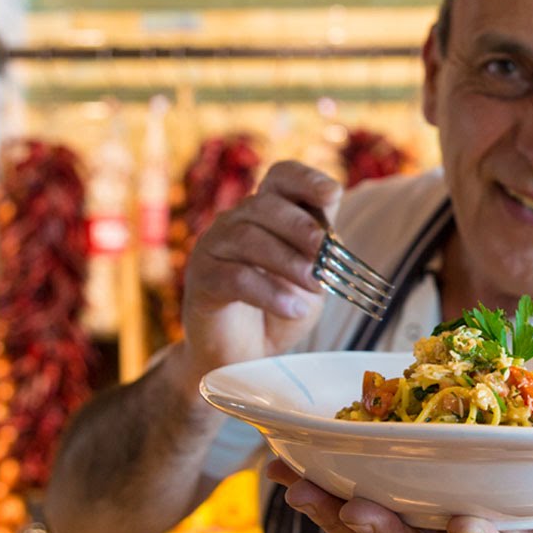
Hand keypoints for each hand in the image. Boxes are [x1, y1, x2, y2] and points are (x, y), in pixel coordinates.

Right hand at [178, 161, 341, 379]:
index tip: (331, 195)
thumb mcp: (312, 276)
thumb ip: (320, 252)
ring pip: (248, 238)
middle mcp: (235, 221)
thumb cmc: (282, 308)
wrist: (247, 355)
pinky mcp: (201, 280)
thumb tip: (330, 238)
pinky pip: (234, 277)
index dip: (306, 179)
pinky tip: (293, 309)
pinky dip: (269, 293)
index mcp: (266, 213)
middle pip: (265, 205)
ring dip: (289, 262)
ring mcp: (213, 247)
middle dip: (302, 228)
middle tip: (326, 254)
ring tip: (317, 287)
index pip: (281, 177)